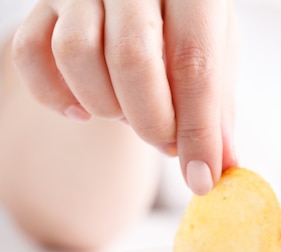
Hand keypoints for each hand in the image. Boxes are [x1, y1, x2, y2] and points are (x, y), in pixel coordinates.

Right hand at [12, 0, 238, 194]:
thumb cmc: (186, 25)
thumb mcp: (217, 53)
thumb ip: (218, 106)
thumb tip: (224, 163)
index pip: (194, 64)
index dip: (197, 131)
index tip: (201, 178)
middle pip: (132, 60)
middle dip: (151, 123)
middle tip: (166, 142)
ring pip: (76, 55)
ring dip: (106, 106)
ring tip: (131, 112)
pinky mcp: (43, 2)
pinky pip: (30, 54)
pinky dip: (55, 95)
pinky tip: (84, 108)